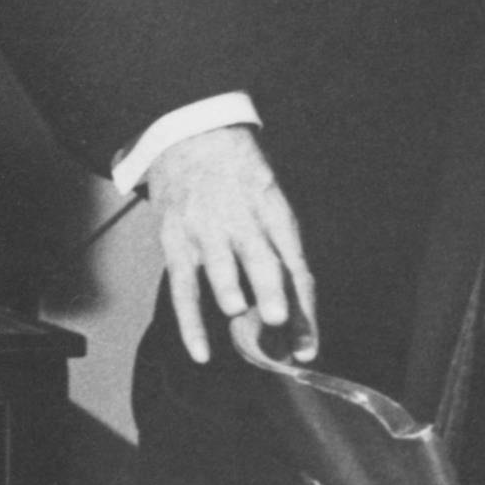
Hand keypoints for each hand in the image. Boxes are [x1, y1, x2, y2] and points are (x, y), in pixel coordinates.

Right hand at [146, 123, 318, 364]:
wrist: (192, 133)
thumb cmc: (239, 174)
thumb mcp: (270, 197)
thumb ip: (281, 248)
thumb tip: (298, 310)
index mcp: (275, 212)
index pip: (295, 264)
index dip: (304, 308)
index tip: (309, 347)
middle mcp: (243, 221)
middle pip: (261, 259)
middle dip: (270, 289)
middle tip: (279, 319)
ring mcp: (206, 230)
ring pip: (219, 267)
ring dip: (229, 290)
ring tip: (239, 312)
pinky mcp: (175, 240)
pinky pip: (183, 286)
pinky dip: (190, 322)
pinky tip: (201, 351)